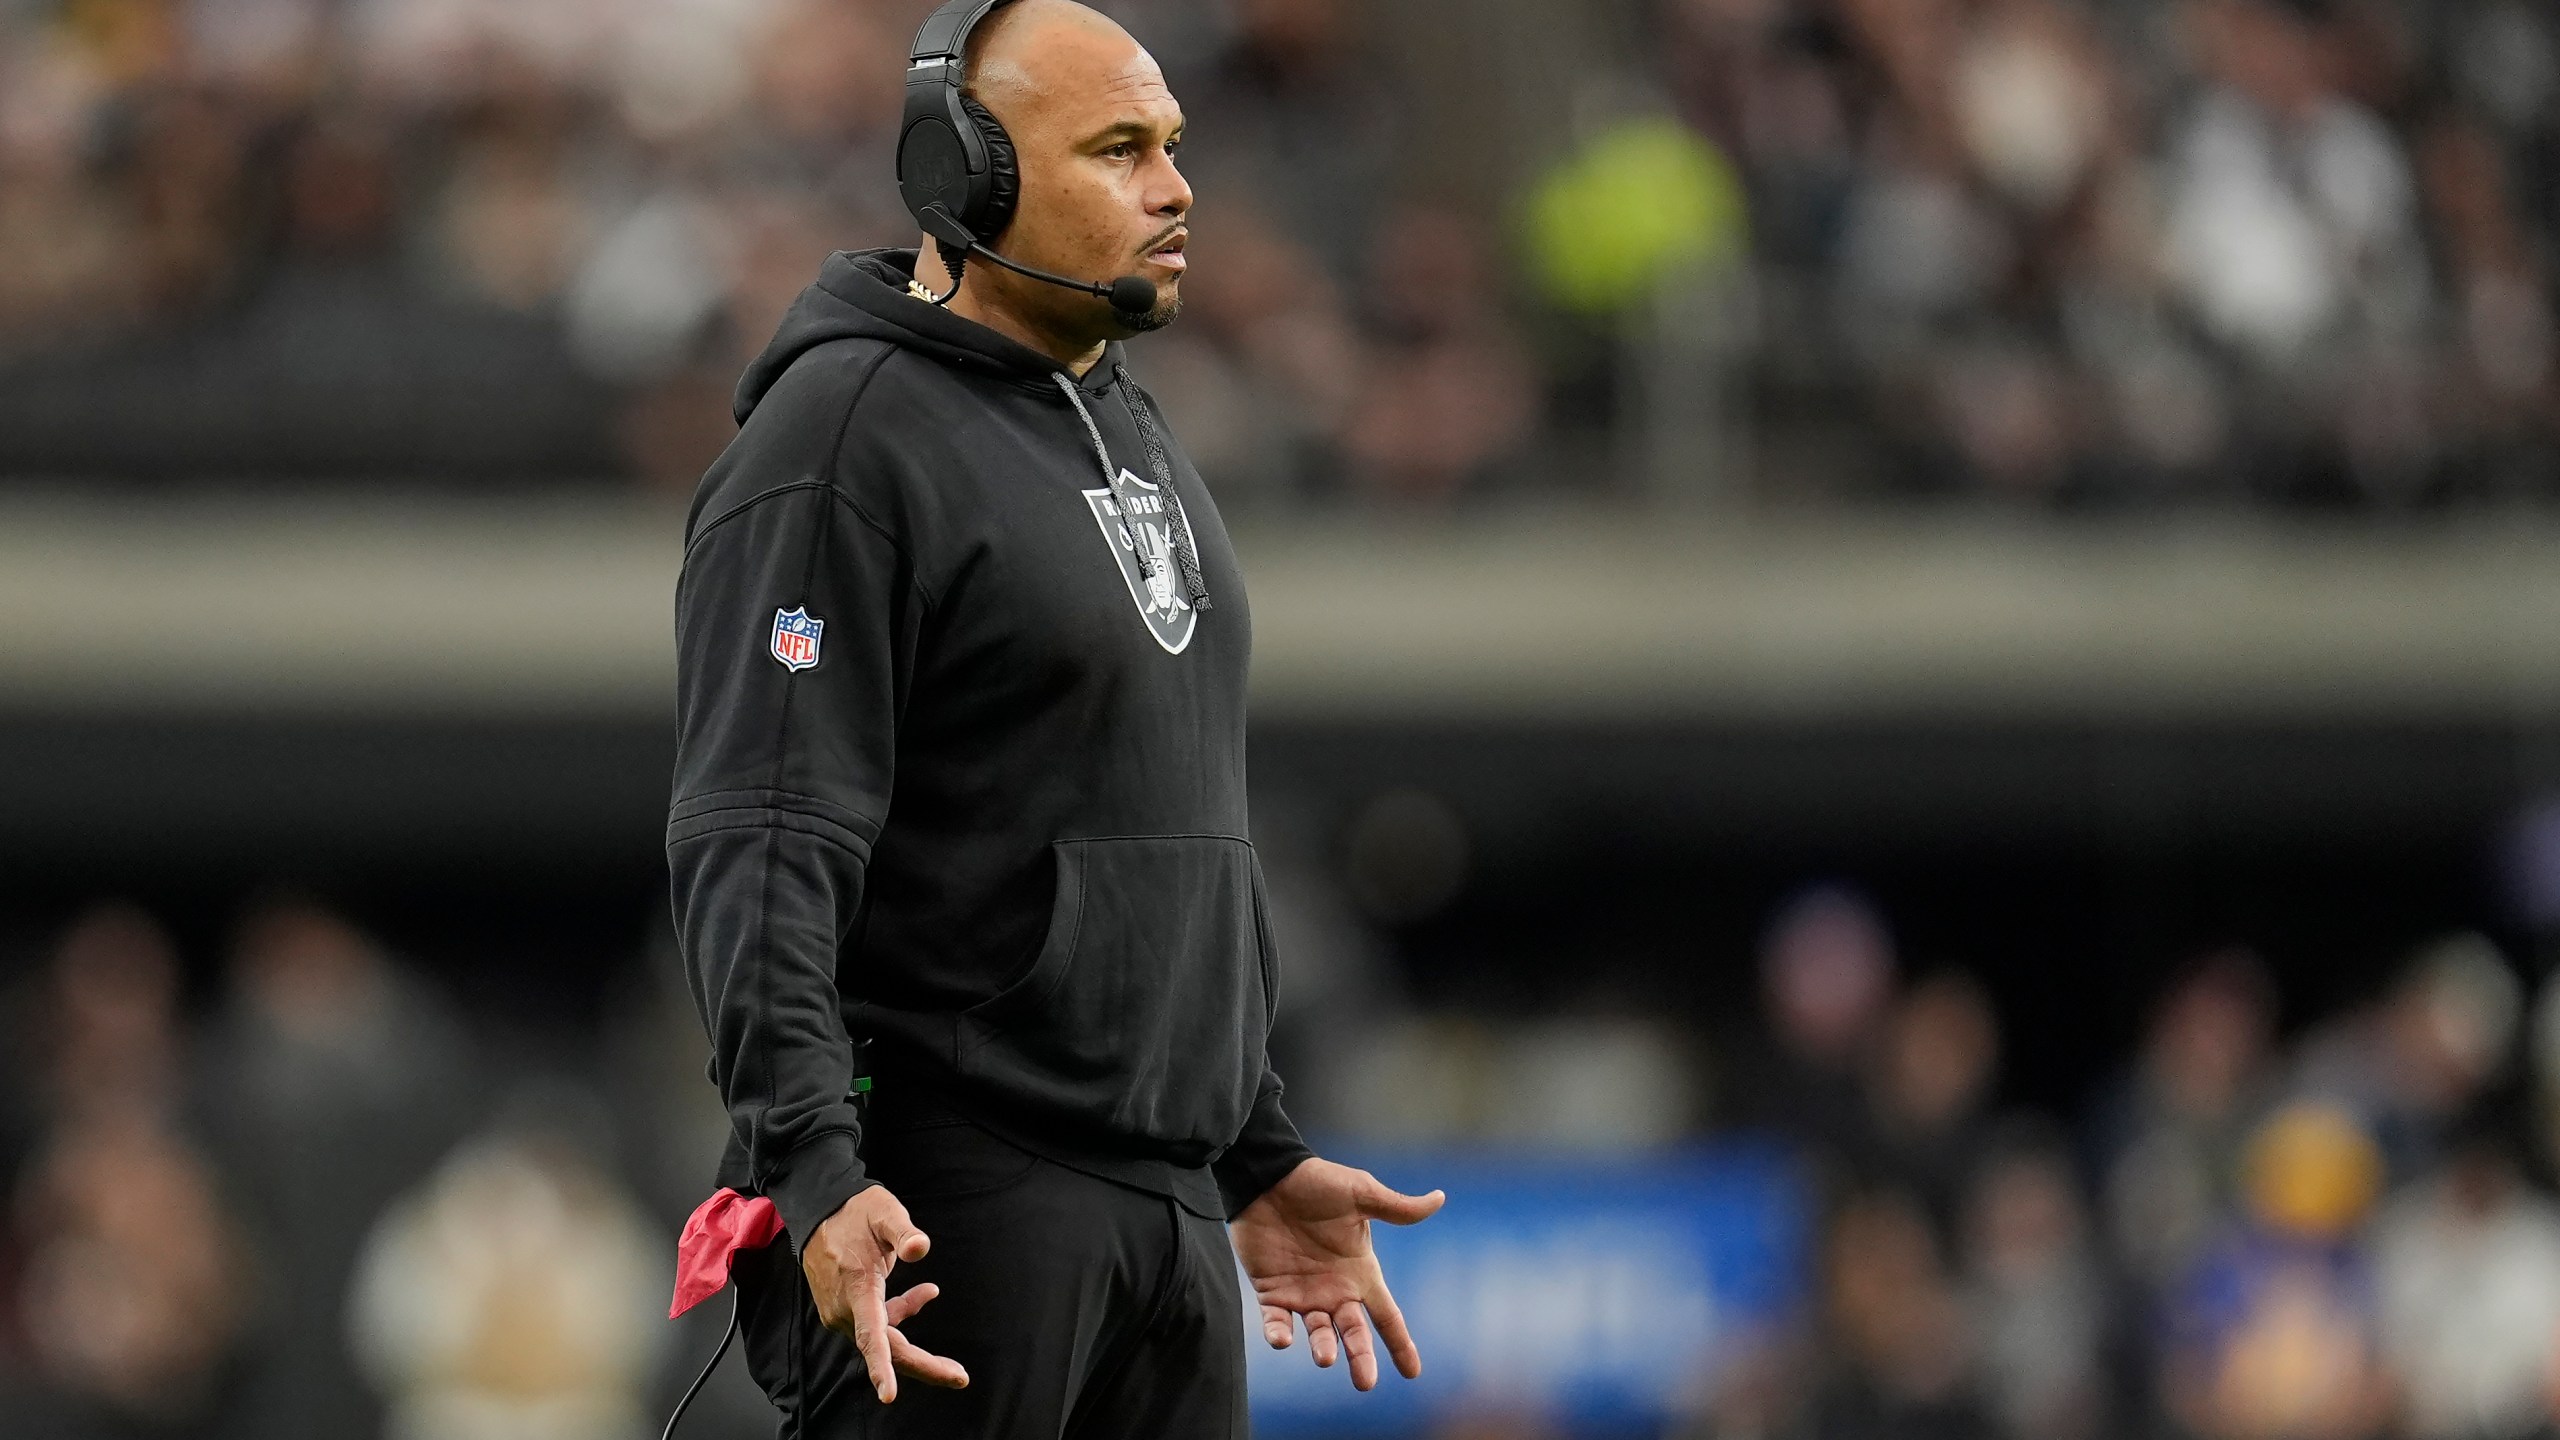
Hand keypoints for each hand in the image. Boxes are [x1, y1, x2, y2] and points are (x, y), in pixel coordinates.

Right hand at [801, 1186, 968, 1401]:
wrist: (821, 1210)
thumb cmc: (856, 1211)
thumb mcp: (885, 1212)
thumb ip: (903, 1232)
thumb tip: (921, 1249)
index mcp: (857, 1289)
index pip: (871, 1335)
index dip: (881, 1367)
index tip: (889, 1395)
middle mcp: (846, 1309)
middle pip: (886, 1350)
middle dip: (924, 1366)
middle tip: (960, 1376)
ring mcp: (843, 1312)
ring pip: (884, 1338)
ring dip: (914, 1336)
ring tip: (941, 1322)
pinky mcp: (847, 1310)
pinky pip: (878, 1325)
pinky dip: (902, 1314)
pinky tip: (924, 1294)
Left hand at [1230, 1157, 1443, 1391]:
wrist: (1270, 1177)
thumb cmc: (1318, 1184)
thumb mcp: (1362, 1194)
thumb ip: (1397, 1207)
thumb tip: (1439, 1199)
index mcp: (1360, 1273)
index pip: (1386, 1315)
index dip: (1400, 1343)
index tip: (1413, 1373)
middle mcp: (1335, 1290)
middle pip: (1354, 1334)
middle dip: (1361, 1358)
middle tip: (1365, 1382)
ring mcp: (1304, 1294)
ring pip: (1318, 1333)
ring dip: (1323, 1347)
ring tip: (1326, 1358)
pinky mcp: (1272, 1292)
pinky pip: (1275, 1321)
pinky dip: (1278, 1334)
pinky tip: (1282, 1340)